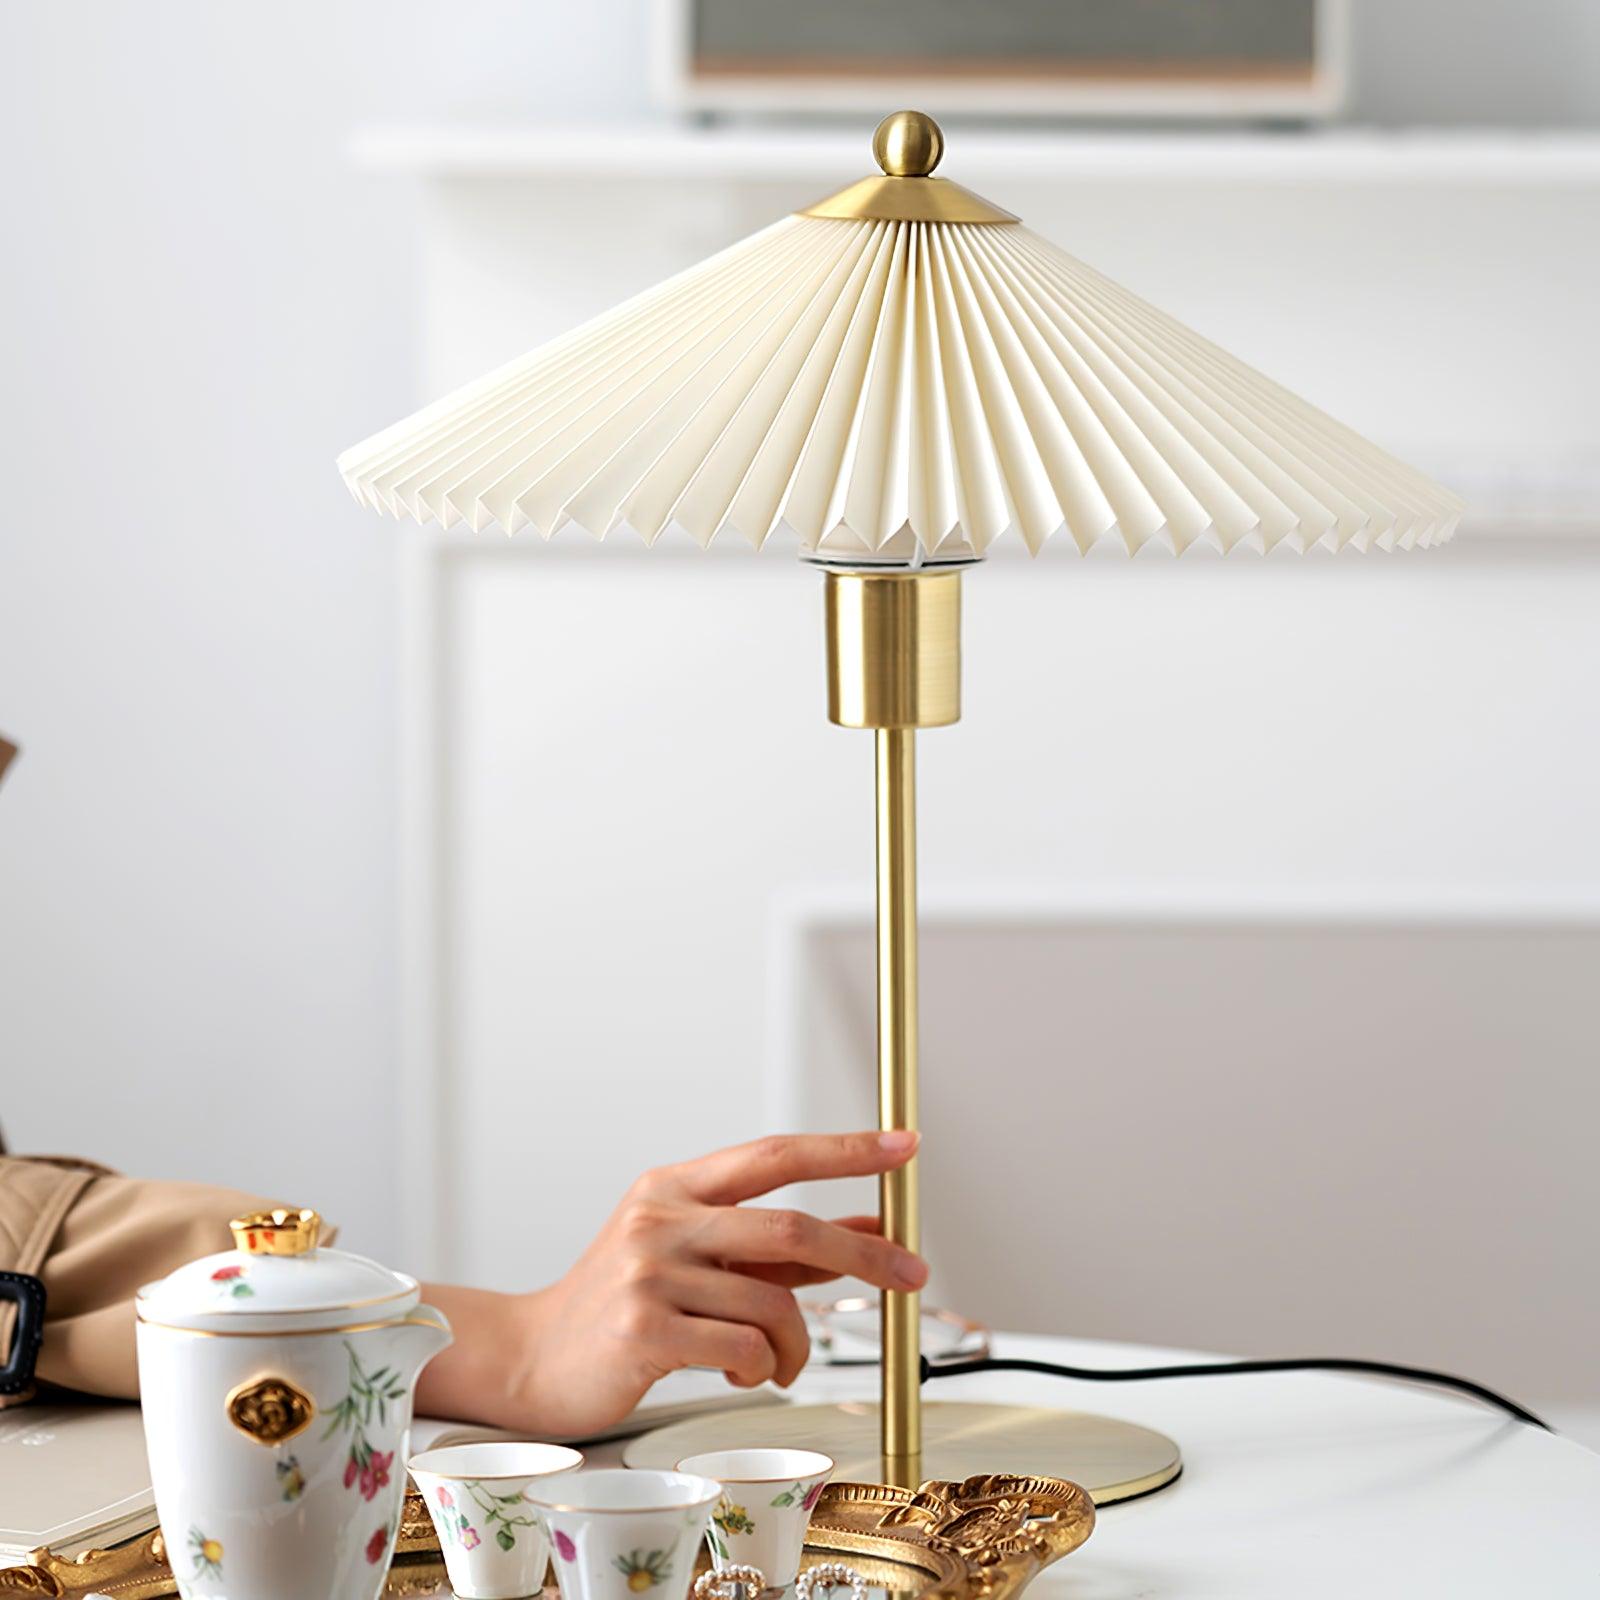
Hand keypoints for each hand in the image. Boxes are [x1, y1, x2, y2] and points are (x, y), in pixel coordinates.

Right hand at [416, 1130, 925, 1437]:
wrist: (533, 1359)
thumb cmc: (627, 1305)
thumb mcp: (698, 1258)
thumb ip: (777, 1248)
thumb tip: (868, 1230)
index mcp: (675, 1185)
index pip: (774, 1154)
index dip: (844, 1148)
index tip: (904, 1145)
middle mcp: (662, 1216)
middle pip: (788, 1228)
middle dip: (864, 1253)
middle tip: (913, 1274)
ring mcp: (649, 1271)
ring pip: (772, 1304)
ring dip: (797, 1346)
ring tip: (781, 1364)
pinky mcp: (642, 1329)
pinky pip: (743, 1349)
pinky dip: (763, 1369)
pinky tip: (742, 1374)